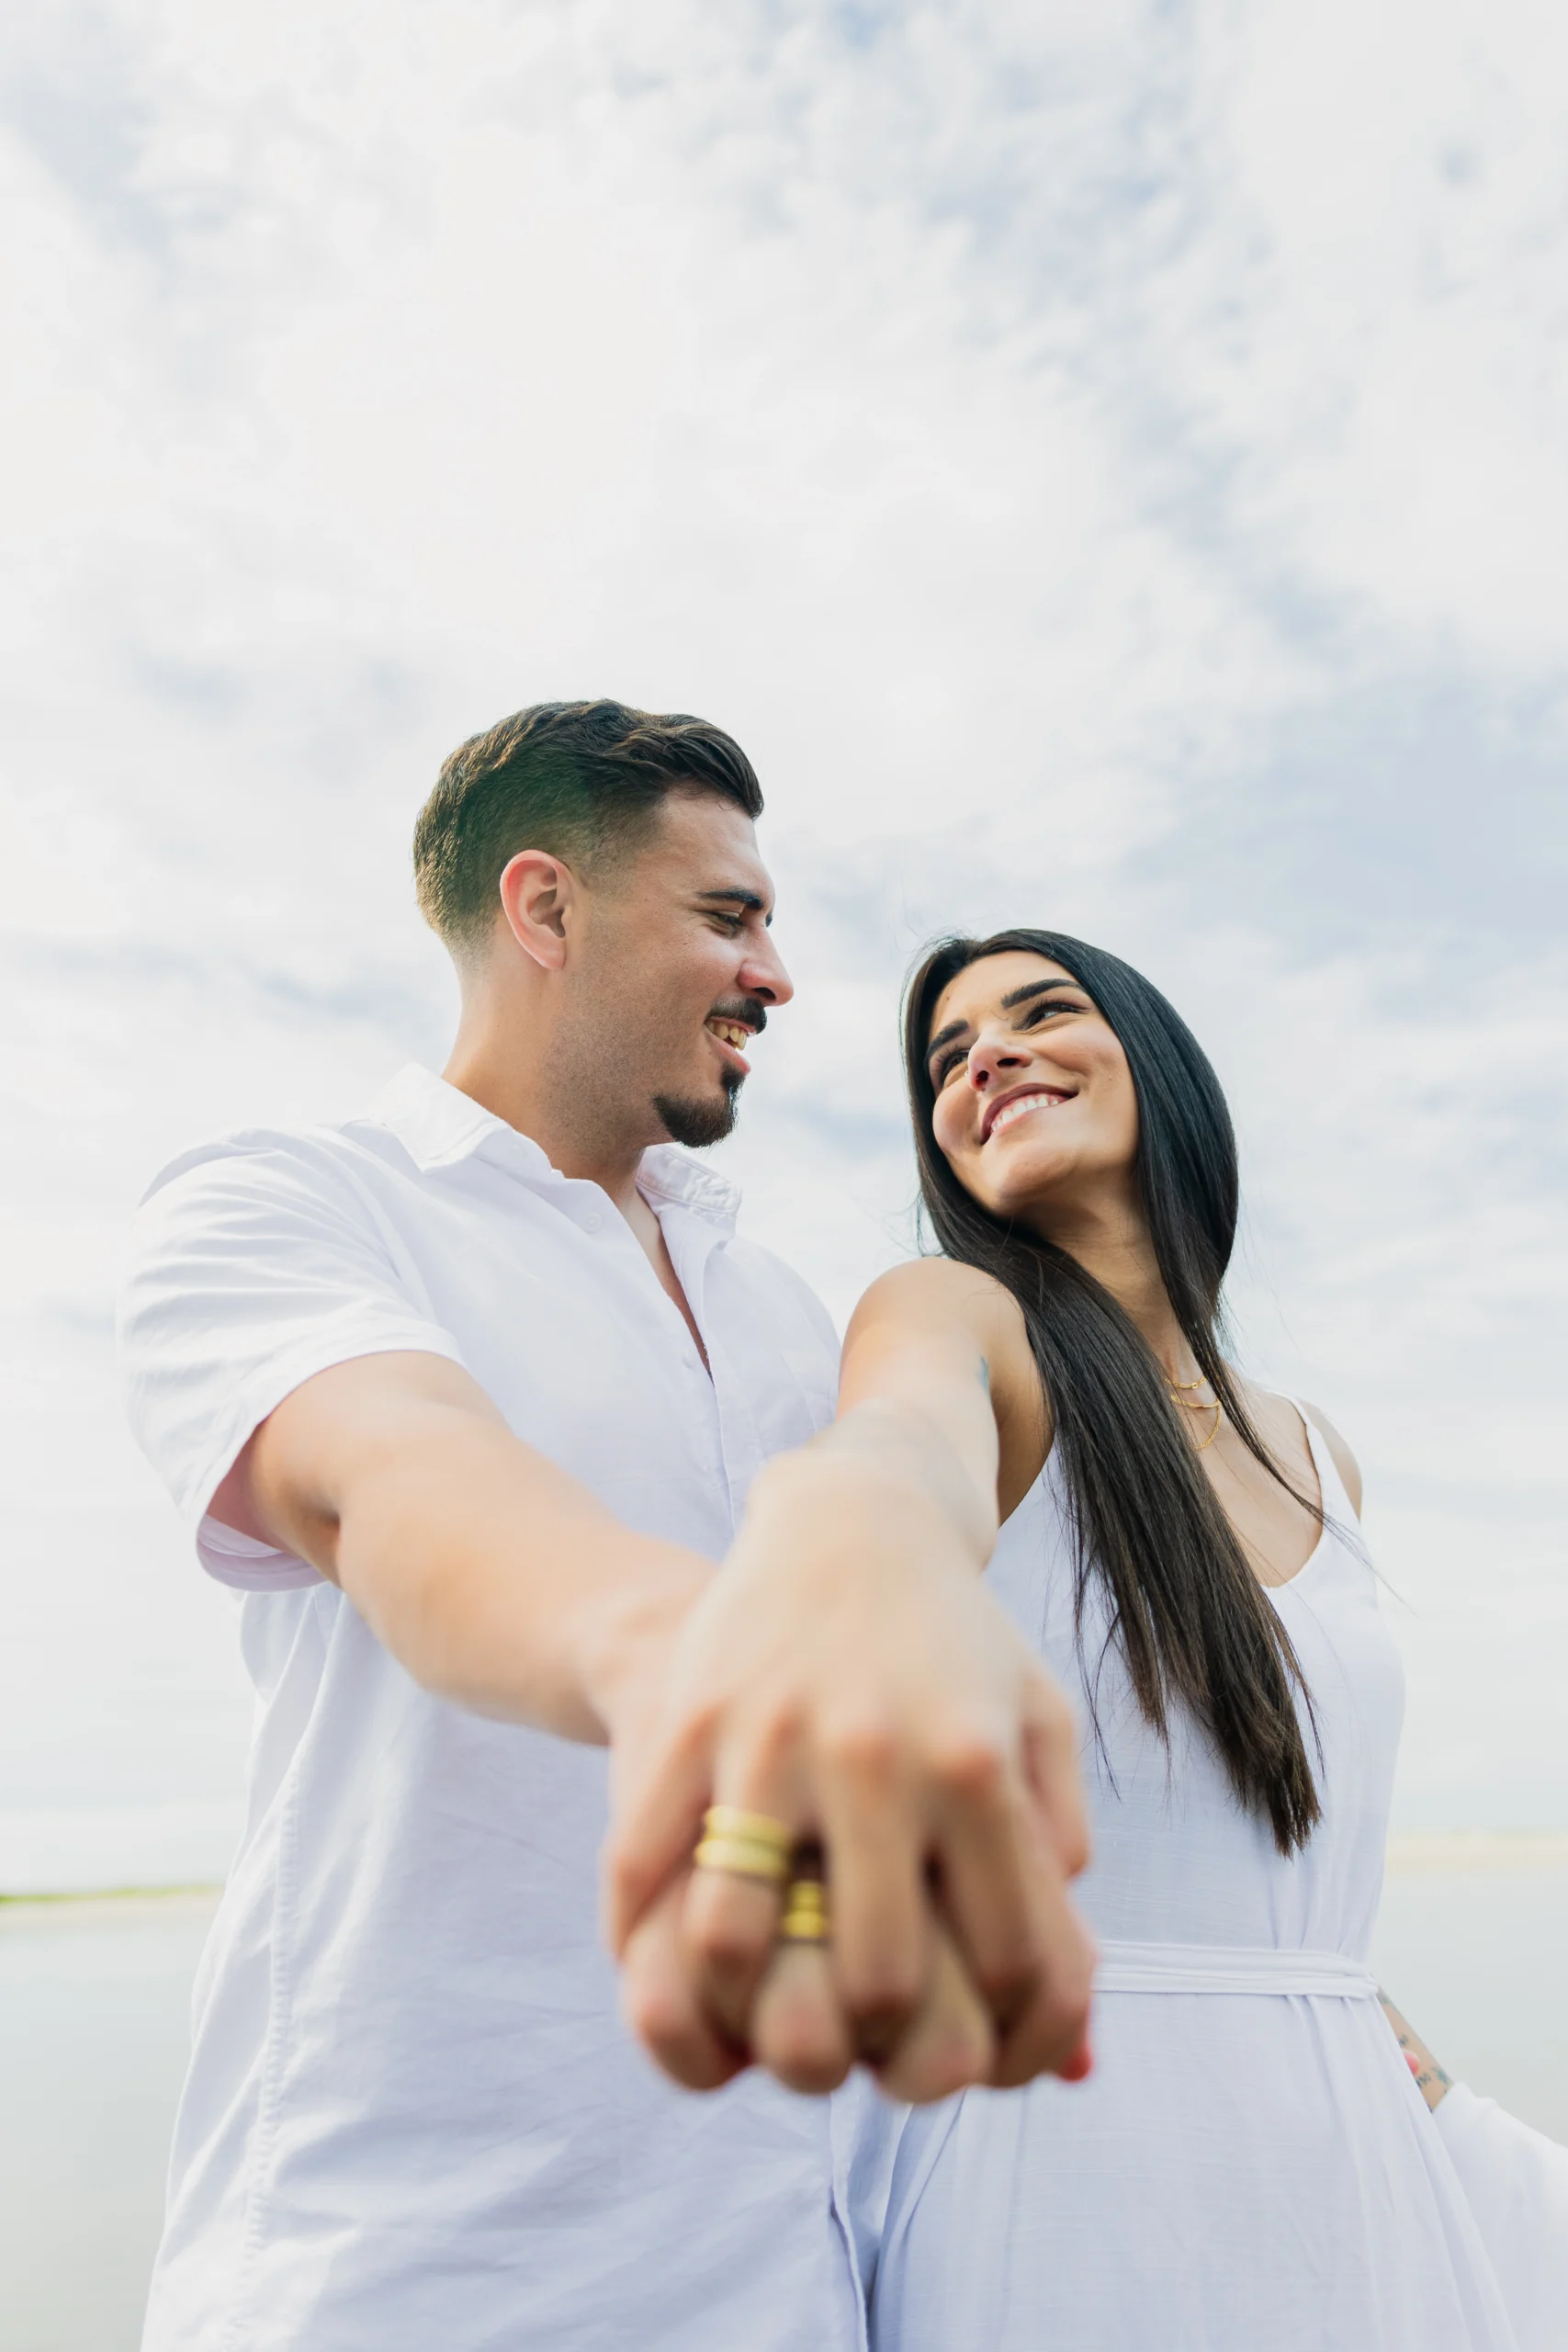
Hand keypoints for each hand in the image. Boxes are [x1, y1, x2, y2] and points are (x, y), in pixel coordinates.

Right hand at [605, 1438, 1093, 2101]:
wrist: (849, 1519)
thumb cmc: (953, 1637)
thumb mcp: (1036, 1715)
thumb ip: (1058, 1836)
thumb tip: (1059, 1973)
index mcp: (975, 1767)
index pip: (1002, 1958)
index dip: (995, 2028)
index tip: (972, 2032)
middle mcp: (876, 1757)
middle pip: (873, 1974)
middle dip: (875, 2035)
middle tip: (864, 2032)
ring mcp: (772, 1738)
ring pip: (735, 1936)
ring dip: (744, 1997)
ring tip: (760, 1998)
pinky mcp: (692, 1720)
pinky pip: (641, 1861)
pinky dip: (640, 1931)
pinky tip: (662, 1949)